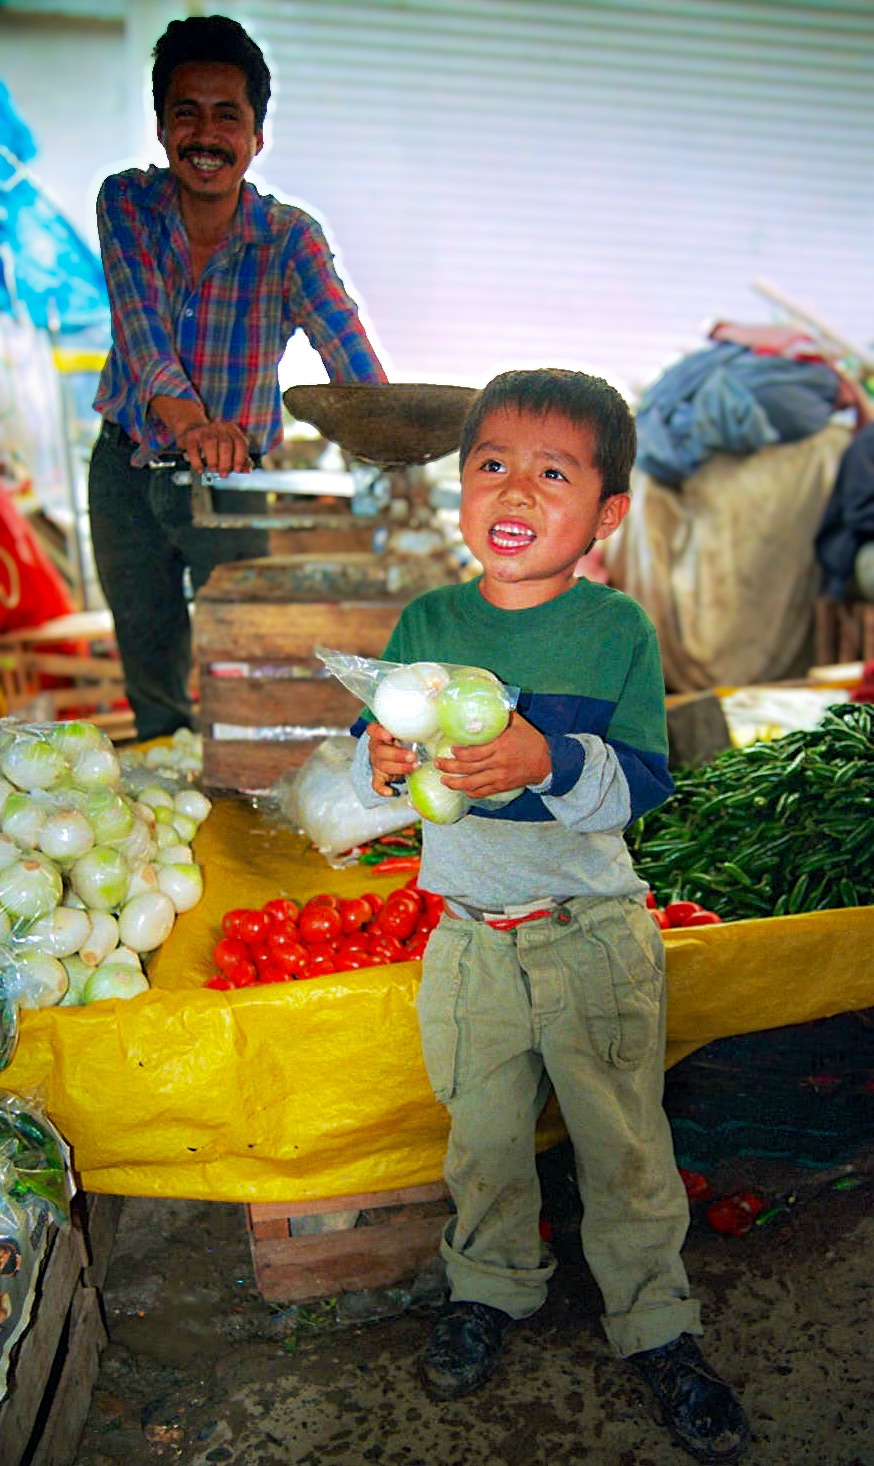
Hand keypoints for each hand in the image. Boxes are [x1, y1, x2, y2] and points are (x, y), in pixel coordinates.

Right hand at [178, 419, 251, 474]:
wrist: (193, 432)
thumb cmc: (215, 445)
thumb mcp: (230, 450)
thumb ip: (240, 460)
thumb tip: (247, 470)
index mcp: (232, 430)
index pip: (240, 442)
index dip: (240, 458)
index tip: (237, 470)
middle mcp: (219, 427)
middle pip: (225, 444)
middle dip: (226, 463)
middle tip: (223, 474)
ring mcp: (204, 430)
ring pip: (210, 443)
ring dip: (213, 460)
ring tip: (213, 470)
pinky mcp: (190, 436)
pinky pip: (193, 449)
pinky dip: (197, 462)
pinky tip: (200, 469)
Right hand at [368, 722, 418, 796]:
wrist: (393, 756)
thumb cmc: (404, 741)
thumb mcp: (407, 733)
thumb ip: (414, 729)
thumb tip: (436, 724)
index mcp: (380, 734)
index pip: (373, 730)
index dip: (379, 732)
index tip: (390, 736)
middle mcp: (376, 748)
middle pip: (380, 751)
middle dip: (397, 755)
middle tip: (413, 756)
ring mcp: (376, 763)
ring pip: (383, 766)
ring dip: (399, 768)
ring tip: (414, 767)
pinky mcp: (378, 776)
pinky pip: (377, 784)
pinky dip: (383, 789)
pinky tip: (391, 792)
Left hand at [434, 711, 550, 798]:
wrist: (547, 762)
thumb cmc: (531, 740)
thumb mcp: (519, 723)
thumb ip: (503, 714)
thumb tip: (491, 697)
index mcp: (501, 746)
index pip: (476, 752)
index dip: (461, 753)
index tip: (451, 749)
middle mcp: (499, 763)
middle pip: (469, 768)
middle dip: (450, 767)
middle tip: (438, 763)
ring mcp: (500, 777)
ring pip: (474, 783)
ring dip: (456, 783)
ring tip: (444, 780)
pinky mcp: (503, 786)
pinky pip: (484, 792)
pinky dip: (472, 792)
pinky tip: (463, 790)